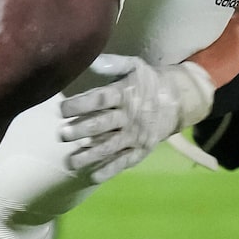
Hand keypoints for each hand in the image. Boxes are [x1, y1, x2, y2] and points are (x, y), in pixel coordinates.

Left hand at [58, 54, 215, 182]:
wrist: (178, 101)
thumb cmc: (148, 82)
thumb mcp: (135, 66)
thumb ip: (113, 64)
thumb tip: (91, 61)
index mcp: (125, 94)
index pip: (100, 99)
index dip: (80, 104)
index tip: (61, 110)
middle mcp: (129, 116)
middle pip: (102, 124)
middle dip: (81, 130)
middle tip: (62, 135)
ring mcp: (135, 135)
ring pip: (110, 147)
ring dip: (90, 155)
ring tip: (70, 161)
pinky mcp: (141, 149)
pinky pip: (124, 161)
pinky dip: (110, 170)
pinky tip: (93, 176)